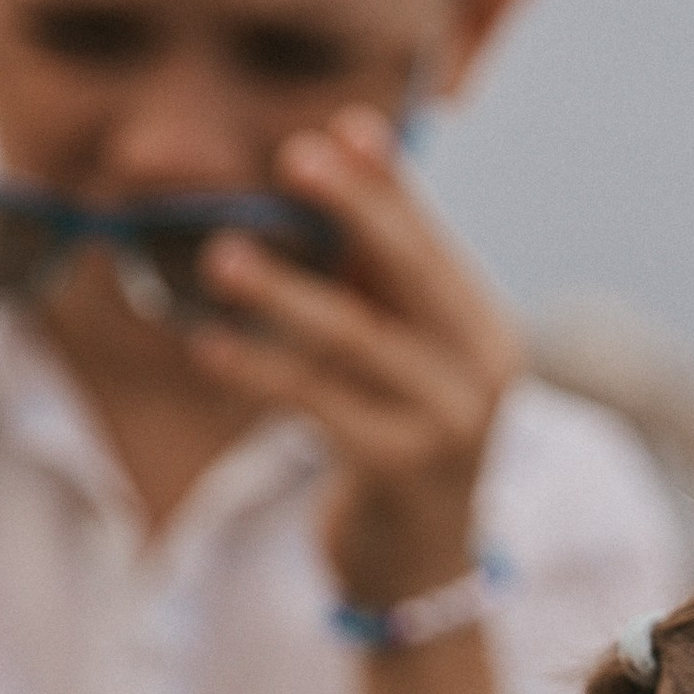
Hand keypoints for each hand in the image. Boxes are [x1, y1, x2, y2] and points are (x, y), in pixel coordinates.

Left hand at [187, 103, 518, 607]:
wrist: (419, 567)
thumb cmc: (400, 442)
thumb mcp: (403, 358)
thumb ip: (377, 282)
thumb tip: (331, 169)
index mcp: (485, 334)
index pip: (433, 244)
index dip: (390, 185)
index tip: (342, 127)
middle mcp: (480, 374)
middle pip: (410, 274)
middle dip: (353, 209)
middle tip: (292, 156)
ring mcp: (445, 425)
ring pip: (355, 339)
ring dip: (282, 292)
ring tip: (221, 258)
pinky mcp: (397, 470)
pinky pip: (317, 403)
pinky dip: (260, 370)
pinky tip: (208, 347)